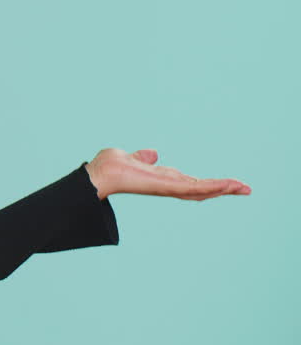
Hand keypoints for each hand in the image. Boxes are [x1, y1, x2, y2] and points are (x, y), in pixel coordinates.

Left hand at [84, 148, 250, 200]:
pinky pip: (192, 188)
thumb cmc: (111, 166)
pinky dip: (210, 187)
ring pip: (201, 190)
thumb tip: (152, 154)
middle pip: (201, 189)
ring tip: (243, 188)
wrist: (99, 173)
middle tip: (245, 189)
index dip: (208, 184)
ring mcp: (168, 187)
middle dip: (223, 189)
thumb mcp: (131, 158)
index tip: (227, 184)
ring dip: (223, 188)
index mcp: (162, 179)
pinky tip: (226, 186)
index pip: (190, 183)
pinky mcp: (166, 187)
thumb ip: (143, 158)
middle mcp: (167, 185)